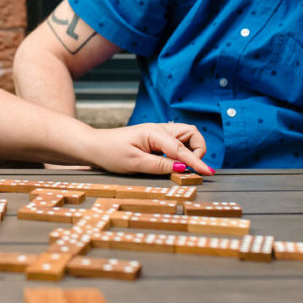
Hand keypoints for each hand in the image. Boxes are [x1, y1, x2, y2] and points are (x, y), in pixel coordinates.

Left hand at [85, 122, 212, 175]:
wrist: (94, 145)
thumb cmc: (110, 152)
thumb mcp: (135, 163)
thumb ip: (160, 166)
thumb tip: (182, 168)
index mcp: (155, 133)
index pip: (182, 149)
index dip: (197, 162)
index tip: (208, 173)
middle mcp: (159, 130)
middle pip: (191, 133)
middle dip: (198, 150)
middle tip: (192, 168)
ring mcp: (158, 133)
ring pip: (186, 137)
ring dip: (191, 150)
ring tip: (183, 167)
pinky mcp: (155, 139)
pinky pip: (176, 142)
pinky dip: (182, 151)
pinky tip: (174, 163)